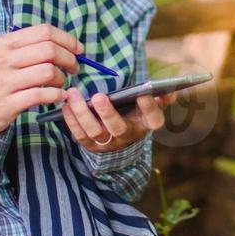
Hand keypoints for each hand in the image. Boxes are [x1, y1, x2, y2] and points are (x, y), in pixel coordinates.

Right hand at [0, 23, 79, 133]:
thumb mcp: (1, 53)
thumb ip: (26, 45)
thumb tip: (62, 42)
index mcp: (4, 43)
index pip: (43, 32)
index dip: (66, 39)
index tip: (77, 49)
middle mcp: (3, 60)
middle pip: (49, 50)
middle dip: (69, 58)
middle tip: (74, 67)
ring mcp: (5, 82)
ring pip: (47, 72)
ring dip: (62, 78)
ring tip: (62, 82)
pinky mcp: (8, 103)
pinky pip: (41, 95)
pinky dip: (56, 95)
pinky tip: (59, 96)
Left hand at [60, 87, 174, 154]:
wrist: (120, 137)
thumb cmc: (135, 113)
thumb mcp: (150, 106)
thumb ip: (160, 97)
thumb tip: (169, 90)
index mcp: (146, 124)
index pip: (153, 119)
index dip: (149, 107)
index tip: (145, 93)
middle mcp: (128, 136)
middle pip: (118, 128)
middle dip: (108, 113)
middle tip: (99, 96)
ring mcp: (108, 143)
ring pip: (94, 131)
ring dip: (82, 112)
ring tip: (73, 94)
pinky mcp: (91, 144)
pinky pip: (79, 134)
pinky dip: (71, 120)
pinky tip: (65, 105)